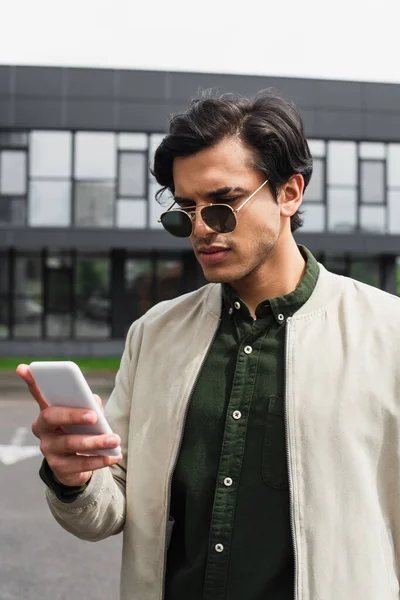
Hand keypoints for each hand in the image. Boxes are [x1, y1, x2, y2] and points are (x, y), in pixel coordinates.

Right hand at [16, 364, 121, 486]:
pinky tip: (113, 455)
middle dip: (73, 415)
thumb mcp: (86, 416)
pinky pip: (80, 464)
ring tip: (114, 439)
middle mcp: (43, 429)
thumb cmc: (81, 431)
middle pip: (52, 417)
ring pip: (70, 443)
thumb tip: (93, 402)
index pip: (38, 393)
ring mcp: (48, 449)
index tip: (24, 367)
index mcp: (48, 411)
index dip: (31, 381)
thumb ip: (89, 404)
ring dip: (95, 441)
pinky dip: (99, 459)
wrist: (76, 466)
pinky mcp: (59, 468)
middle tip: (93, 416)